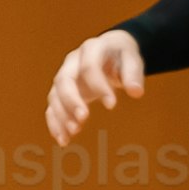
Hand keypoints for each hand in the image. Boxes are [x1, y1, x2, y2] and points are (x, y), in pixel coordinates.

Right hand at [42, 30, 140, 146]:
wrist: (109, 51)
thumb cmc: (121, 56)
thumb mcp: (132, 59)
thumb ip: (133, 74)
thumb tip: (136, 92)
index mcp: (91, 49)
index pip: (89, 67)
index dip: (98, 86)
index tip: (112, 105)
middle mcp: (72, 62)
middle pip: (64, 80)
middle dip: (71, 101)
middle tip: (83, 119)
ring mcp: (64, 76)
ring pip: (55, 95)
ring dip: (61, 114)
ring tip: (73, 132)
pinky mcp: (61, 91)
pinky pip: (52, 107)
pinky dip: (55, 123)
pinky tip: (63, 139)